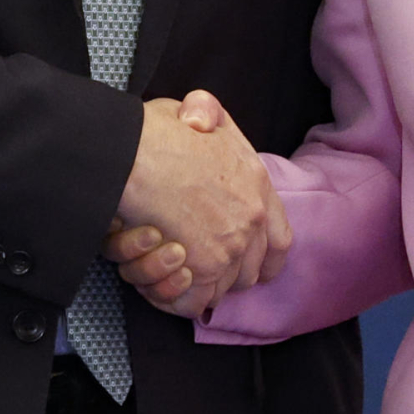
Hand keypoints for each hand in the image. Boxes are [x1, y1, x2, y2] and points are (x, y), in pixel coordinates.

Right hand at [109, 90, 290, 317]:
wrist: (133, 156)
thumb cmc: (155, 134)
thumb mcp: (191, 109)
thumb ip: (206, 113)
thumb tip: (200, 123)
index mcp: (256, 184)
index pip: (280, 240)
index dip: (265, 260)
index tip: (250, 267)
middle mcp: (251, 221)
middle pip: (249, 272)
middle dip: (223, 275)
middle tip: (192, 264)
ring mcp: (230, 248)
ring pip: (219, 289)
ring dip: (193, 284)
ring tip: (164, 265)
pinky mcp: (202, 270)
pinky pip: (193, 304)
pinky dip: (172, 297)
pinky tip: (155, 280)